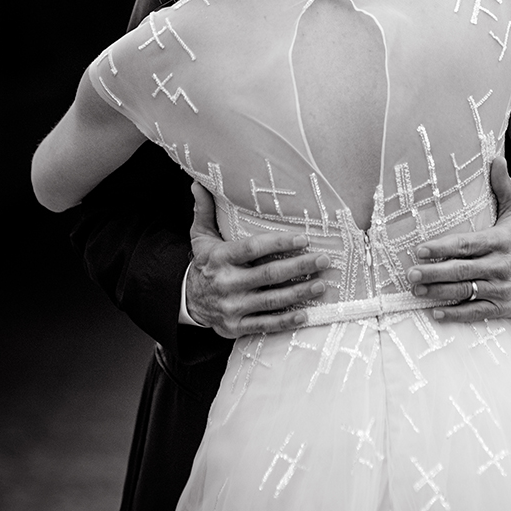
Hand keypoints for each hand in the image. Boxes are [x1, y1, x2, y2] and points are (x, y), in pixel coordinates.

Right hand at [186, 184, 328, 337]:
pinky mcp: (236, 327)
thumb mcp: (200, 236)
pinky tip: (304, 315)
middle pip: (269, 274)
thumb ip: (204, 210)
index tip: (303, 239)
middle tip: (323, 260)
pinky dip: (285, 321)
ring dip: (299, 293)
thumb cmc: (204, 264)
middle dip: (299, 267)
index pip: (253, 248)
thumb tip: (198, 183)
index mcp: (220, 258)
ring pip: (271, 300)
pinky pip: (265, 324)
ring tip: (320, 284)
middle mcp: (226, 283)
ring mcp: (232, 307)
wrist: (187, 301)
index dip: (279, 244)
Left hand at [405, 156, 510, 321]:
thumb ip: (503, 186)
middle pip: (462, 270)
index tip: (420, 250)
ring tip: (417, 290)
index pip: (466, 245)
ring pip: (466, 292)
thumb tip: (495, 158)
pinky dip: (456, 314)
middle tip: (411, 273)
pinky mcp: (503, 307)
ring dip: (439, 292)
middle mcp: (501, 266)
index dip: (442, 248)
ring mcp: (502, 289)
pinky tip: (436, 311)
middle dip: (434, 273)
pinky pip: (476, 312)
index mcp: (500, 241)